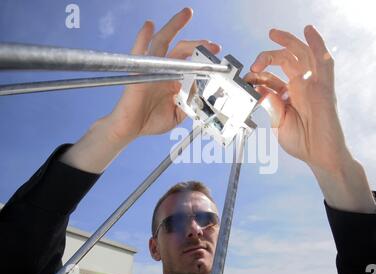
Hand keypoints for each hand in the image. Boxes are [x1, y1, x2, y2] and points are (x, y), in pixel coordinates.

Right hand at [60, 8, 220, 173]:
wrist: (131, 128)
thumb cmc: (151, 121)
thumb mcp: (179, 114)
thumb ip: (190, 102)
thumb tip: (200, 88)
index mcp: (175, 80)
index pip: (191, 63)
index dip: (204, 58)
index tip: (216, 56)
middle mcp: (165, 71)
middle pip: (181, 49)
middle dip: (197, 43)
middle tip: (212, 43)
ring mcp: (152, 69)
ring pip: (163, 43)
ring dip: (173, 27)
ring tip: (186, 14)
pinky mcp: (139, 71)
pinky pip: (140, 51)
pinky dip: (143, 37)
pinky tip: (149, 25)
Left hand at [245, 25, 348, 173]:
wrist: (319, 156)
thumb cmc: (302, 142)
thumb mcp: (278, 121)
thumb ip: (269, 104)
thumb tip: (258, 88)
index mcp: (289, 95)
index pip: (271, 77)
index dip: (257, 76)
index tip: (247, 80)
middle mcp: (301, 87)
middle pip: (286, 61)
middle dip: (268, 55)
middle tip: (256, 61)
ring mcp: (313, 85)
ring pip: (302, 55)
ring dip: (289, 42)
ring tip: (274, 33)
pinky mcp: (325, 88)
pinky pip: (324, 62)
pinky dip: (317, 44)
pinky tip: (309, 32)